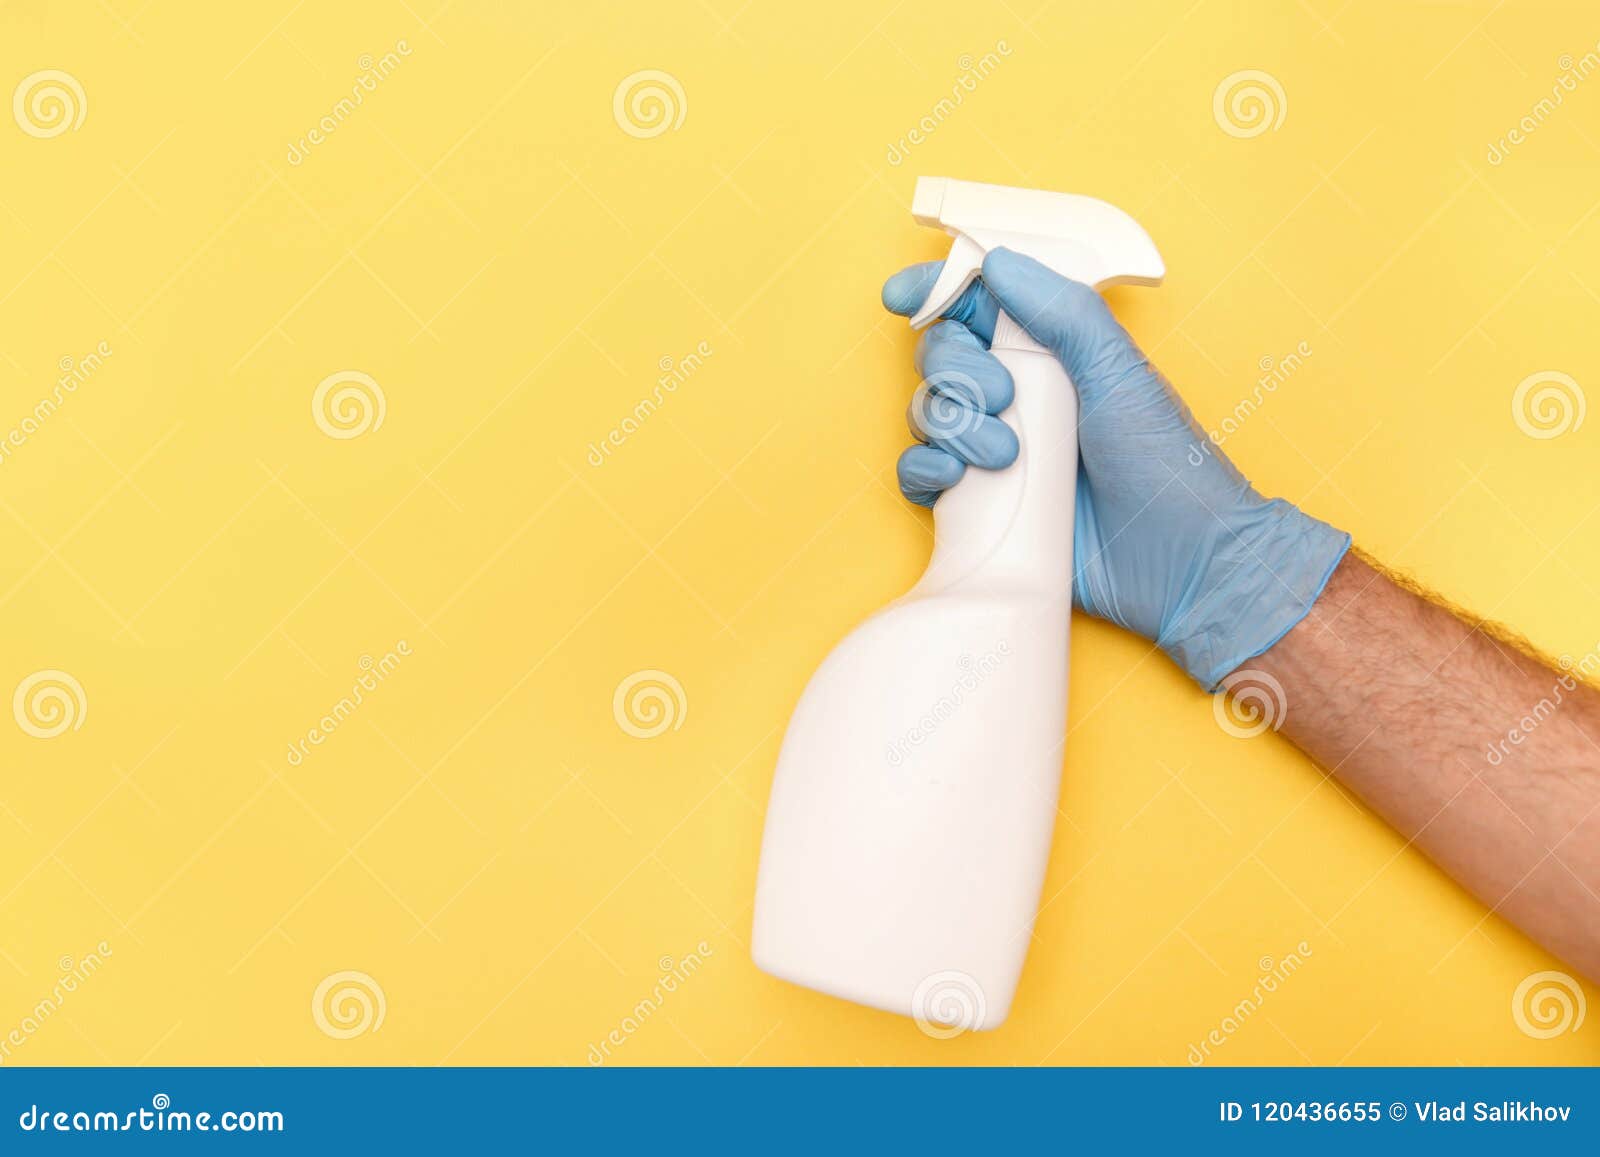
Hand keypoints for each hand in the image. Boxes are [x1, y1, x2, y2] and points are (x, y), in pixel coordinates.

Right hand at [882, 247, 1349, 688]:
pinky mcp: (981, 505)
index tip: (902, 296)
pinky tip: (955, 477)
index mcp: (1051, 352)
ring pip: (929, 412)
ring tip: (1006, 454)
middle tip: (1004, 395)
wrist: (1180, 561)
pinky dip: (924, 468)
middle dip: (955, 369)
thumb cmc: (1166, 462)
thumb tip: (997, 262)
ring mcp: (996, 450)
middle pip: (942, 355)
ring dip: (951, 424)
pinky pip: (920, 473)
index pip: (978, 304)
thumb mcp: (1119, 371)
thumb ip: (1062, 311)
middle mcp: (1018, 396)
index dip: (935, 292)